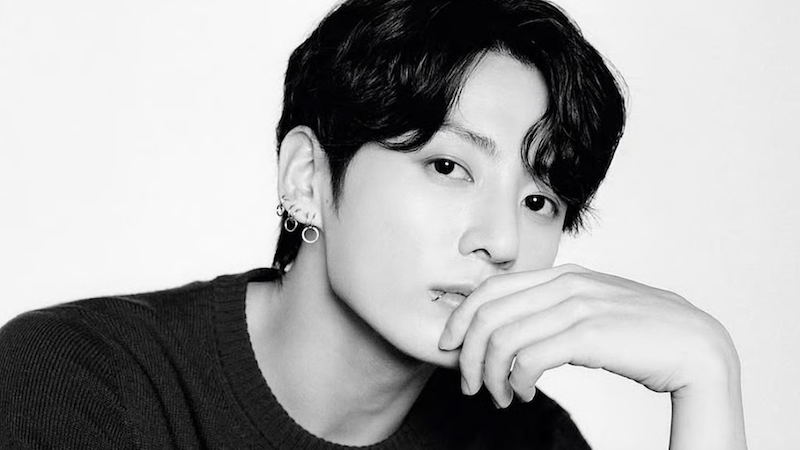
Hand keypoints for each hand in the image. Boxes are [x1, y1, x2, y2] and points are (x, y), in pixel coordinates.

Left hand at [438, 264, 739, 408]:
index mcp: (562, 274)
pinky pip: (529, 358)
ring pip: (503, 338)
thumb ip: (554, 308)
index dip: (461, 318)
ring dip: (490, 375)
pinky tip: (525, 393)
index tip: (451, 347)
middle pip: (487, 313)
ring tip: (500, 396)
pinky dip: (517, 380)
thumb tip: (511, 327)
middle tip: (469, 383)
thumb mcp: (591, 309)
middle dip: (467, 353)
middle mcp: (566, 283)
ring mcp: (578, 305)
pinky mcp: (589, 334)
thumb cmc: (640, 333)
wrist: (696, 346)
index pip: (490, 288)